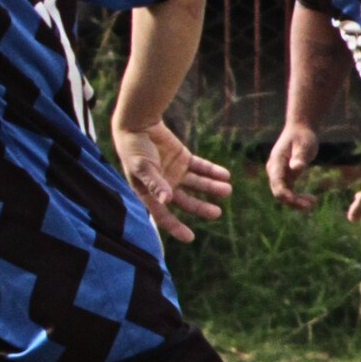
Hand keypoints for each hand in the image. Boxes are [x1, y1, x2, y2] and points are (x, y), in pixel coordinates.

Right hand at [112, 118, 231, 243]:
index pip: (163, 215)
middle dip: (201, 208)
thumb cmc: (134, 148)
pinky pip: (201, 168)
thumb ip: (155, 184)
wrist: (138, 124)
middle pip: (186, 202)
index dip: (175, 227)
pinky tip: (225, 175)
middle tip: (217, 212)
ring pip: (197, 185)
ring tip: (226, 190)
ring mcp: (175, 173)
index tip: (189, 237)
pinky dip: (213, 172)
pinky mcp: (184, 159)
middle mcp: (164, 186)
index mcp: (150, 193)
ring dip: (212, 188)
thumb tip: (166, 201)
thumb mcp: (143, 167)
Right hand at [267, 119, 320, 211]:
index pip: (276, 183)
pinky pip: (289, 191)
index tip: (297, 201)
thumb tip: (296, 168)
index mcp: (276, 162)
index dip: (285, 195)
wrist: (300, 129)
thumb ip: (299, 157)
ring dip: (296, 201)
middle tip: (311, 204)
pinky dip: (298, 197)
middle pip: (278, 192)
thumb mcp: (304, 145)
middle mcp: (274, 170)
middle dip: (293, 201)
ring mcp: (279, 174)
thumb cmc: (302, 136)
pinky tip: (312, 199)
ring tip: (313, 202)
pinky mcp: (285, 176)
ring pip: (283, 194)